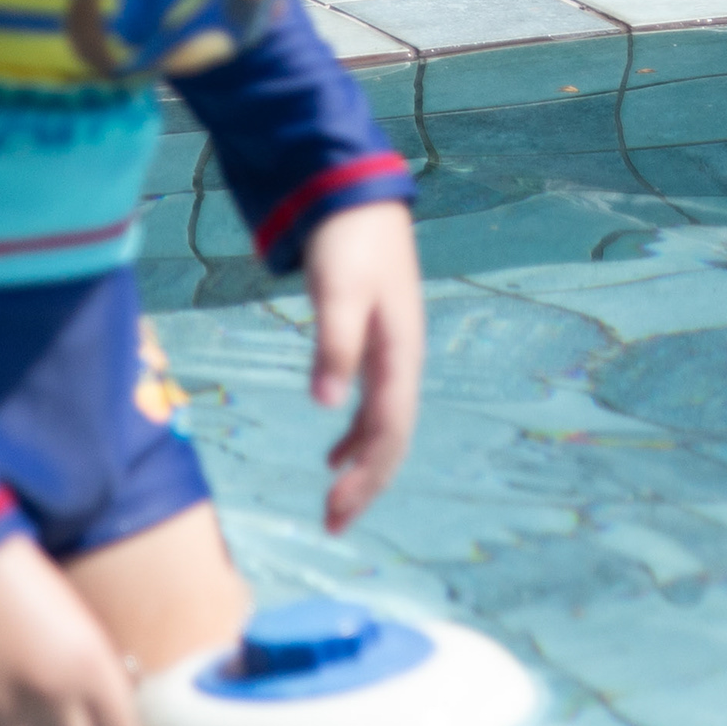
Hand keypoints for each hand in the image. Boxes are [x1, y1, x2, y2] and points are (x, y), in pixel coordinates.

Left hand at [300, 199, 424, 533]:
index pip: (388, 434)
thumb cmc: (349, 244)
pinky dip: (354, 436)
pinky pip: (372, 407)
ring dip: (360, 467)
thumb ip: (333, 346)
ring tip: (333, 503)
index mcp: (399, 356)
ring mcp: (390, 357)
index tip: (335, 511)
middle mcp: (401, 363)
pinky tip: (332, 456)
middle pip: (391, 441)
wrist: (356, 200)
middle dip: (365, 486)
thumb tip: (326, 405)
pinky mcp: (374, 347)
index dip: (365, 477)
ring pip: (383, 428)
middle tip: (333, 525)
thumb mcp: (339, 293)